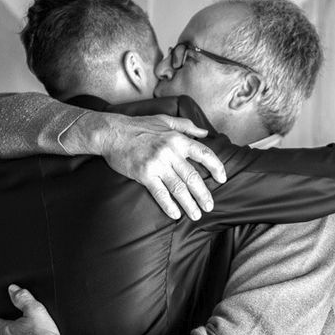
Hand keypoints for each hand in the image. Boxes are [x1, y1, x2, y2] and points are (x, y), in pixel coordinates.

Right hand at [66, 112, 226, 219]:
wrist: (112, 133)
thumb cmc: (138, 126)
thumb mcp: (165, 120)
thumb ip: (186, 126)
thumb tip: (205, 133)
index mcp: (178, 139)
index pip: (204, 154)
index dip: (216, 168)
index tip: (222, 179)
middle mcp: (170, 152)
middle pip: (193, 177)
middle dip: (204, 194)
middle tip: (210, 206)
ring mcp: (157, 164)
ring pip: (179, 188)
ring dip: (189, 204)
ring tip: (196, 215)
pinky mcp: (144, 174)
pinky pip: (160, 193)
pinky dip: (169, 205)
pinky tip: (175, 214)